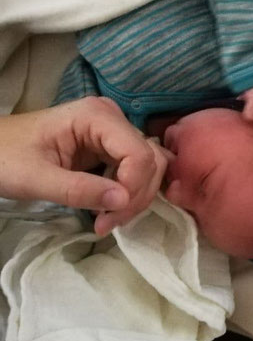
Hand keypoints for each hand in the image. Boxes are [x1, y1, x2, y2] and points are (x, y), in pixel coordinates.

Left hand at [0, 97, 168, 234]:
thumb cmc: (4, 158)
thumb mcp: (34, 178)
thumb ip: (77, 190)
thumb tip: (122, 201)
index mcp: (96, 116)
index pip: (139, 153)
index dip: (133, 187)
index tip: (108, 216)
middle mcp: (112, 118)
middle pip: (150, 160)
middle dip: (135, 196)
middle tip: (107, 224)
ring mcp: (113, 131)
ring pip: (150, 166)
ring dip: (136, 197)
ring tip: (107, 219)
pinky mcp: (111, 146)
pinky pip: (136, 170)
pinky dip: (130, 192)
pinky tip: (109, 208)